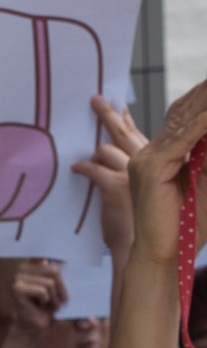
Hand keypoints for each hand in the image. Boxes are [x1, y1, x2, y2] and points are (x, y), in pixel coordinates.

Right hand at [0, 259, 66, 336]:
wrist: (35, 325)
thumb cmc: (48, 307)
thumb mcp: (58, 288)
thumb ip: (58, 274)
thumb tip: (60, 261)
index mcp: (32, 264)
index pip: (45, 254)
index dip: (56, 257)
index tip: (60, 260)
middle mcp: (22, 268)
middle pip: (54, 270)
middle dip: (60, 288)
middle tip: (58, 300)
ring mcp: (17, 278)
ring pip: (49, 283)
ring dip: (54, 298)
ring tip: (49, 305)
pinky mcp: (17, 289)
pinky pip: (43, 291)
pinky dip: (46, 301)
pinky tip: (40, 306)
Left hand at [71, 95, 144, 259]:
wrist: (147, 249)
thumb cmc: (145, 224)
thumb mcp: (144, 192)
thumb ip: (136, 173)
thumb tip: (111, 157)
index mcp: (156, 163)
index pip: (140, 134)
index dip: (127, 118)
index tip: (119, 101)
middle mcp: (148, 163)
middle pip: (124, 131)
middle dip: (108, 113)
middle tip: (95, 98)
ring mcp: (132, 173)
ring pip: (106, 149)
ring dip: (93, 155)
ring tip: (83, 161)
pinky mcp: (115, 186)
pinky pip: (93, 168)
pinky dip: (83, 168)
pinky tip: (76, 170)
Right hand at [124, 80, 206, 267]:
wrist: (164, 254)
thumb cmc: (188, 227)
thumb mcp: (206, 185)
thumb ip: (206, 159)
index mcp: (161, 157)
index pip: (183, 118)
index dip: (201, 99)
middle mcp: (149, 154)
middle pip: (181, 113)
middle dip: (204, 93)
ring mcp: (146, 160)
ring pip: (182, 122)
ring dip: (205, 104)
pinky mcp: (151, 169)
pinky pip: (181, 140)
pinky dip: (200, 125)